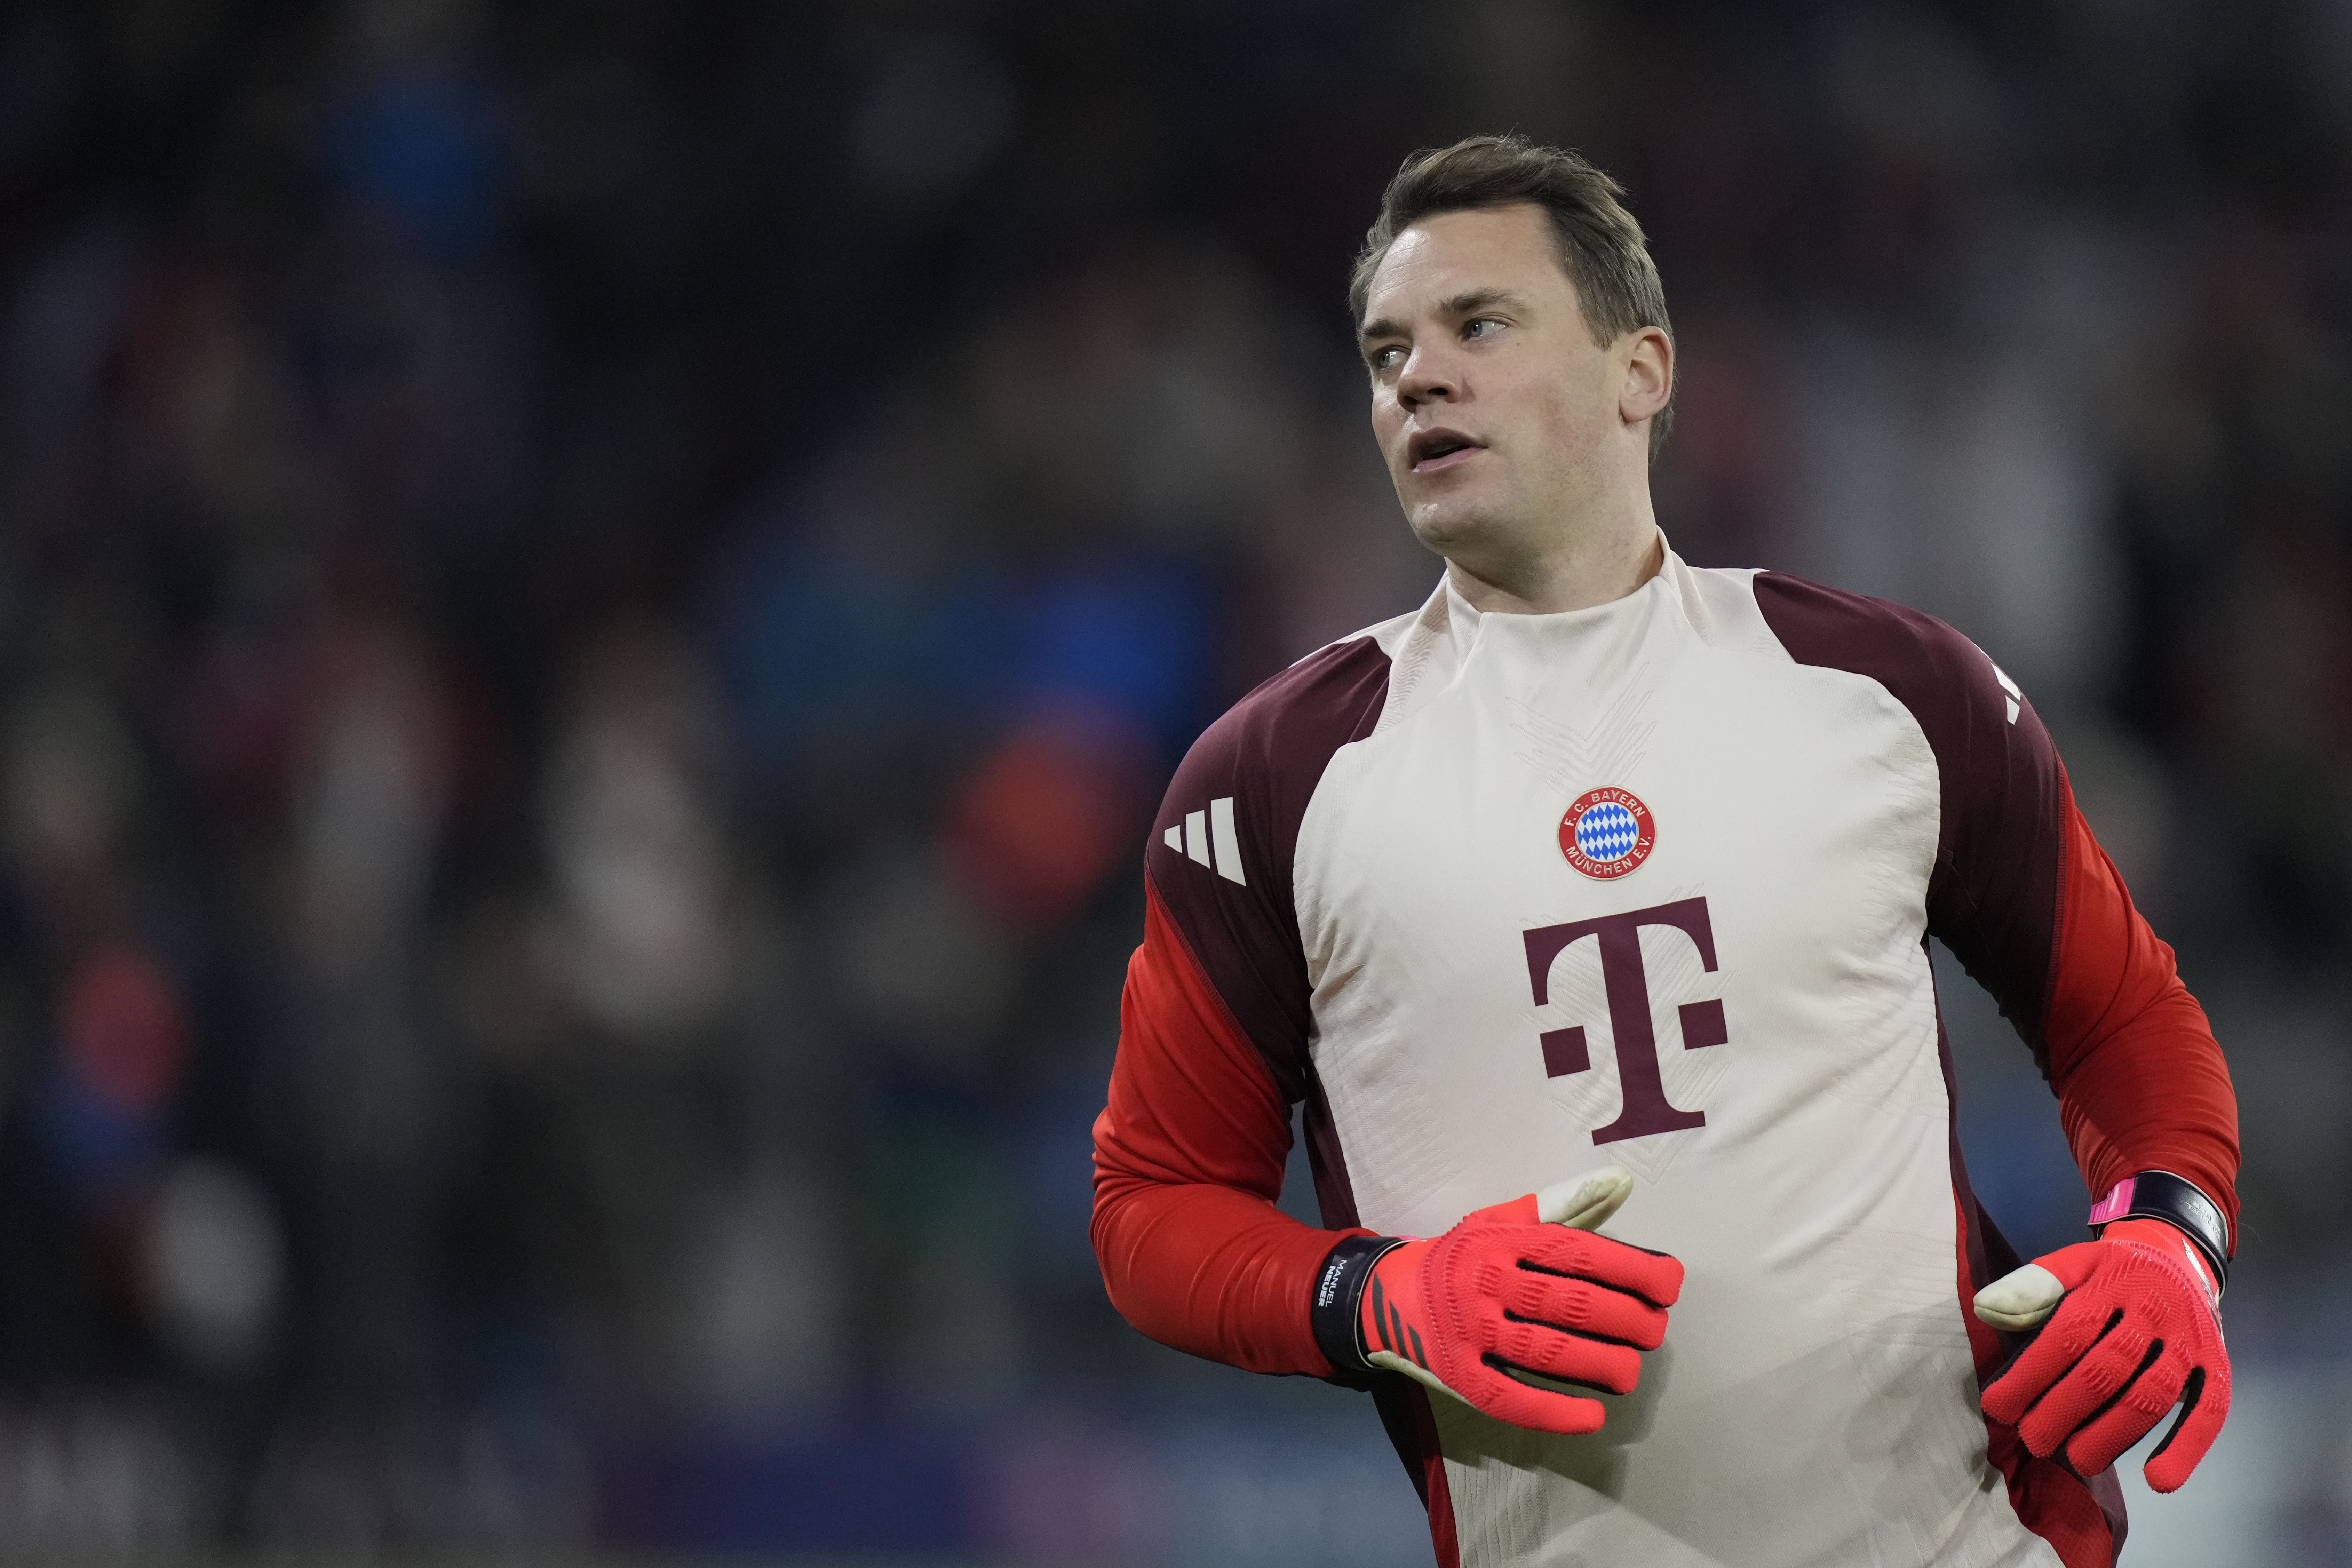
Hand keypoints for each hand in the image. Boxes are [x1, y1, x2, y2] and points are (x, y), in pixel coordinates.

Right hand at [1360, 1166, 1683, 1435]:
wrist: (1391, 1293)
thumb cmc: (1464, 1256)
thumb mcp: (1503, 1218)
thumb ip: (1564, 1204)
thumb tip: (1621, 1182)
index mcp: (1503, 1239)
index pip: (1577, 1251)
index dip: (1630, 1268)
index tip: (1670, 1285)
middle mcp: (1485, 1281)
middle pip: (1569, 1303)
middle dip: (1625, 1320)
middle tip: (1655, 1332)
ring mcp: (1470, 1330)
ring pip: (1545, 1351)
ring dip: (1599, 1364)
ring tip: (1631, 1371)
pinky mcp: (1458, 1374)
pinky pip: (1508, 1398)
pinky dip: (1552, 1411)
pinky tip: (1591, 1417)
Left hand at [1975, 1217, 2229, 1490]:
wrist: (2176, 1257)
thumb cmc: (2111, 1272)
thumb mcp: (2072, 1264)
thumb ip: (2032, 1287)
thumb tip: (1986, 1309)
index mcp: (2111, 1283)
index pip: (2067, 1333)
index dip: (2031, 1373)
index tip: (1998, 1406)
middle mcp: (2154, 1311)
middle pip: (2107, 1369)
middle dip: (2064, 1410)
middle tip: (2033, 1440)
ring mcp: (2189, 1339)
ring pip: (2152, 1394)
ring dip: (2114, 1434)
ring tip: (2079, 1461)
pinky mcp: (2218, 1364)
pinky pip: (2209, 1409)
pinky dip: (2186, 1448)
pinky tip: (2159, 1481)